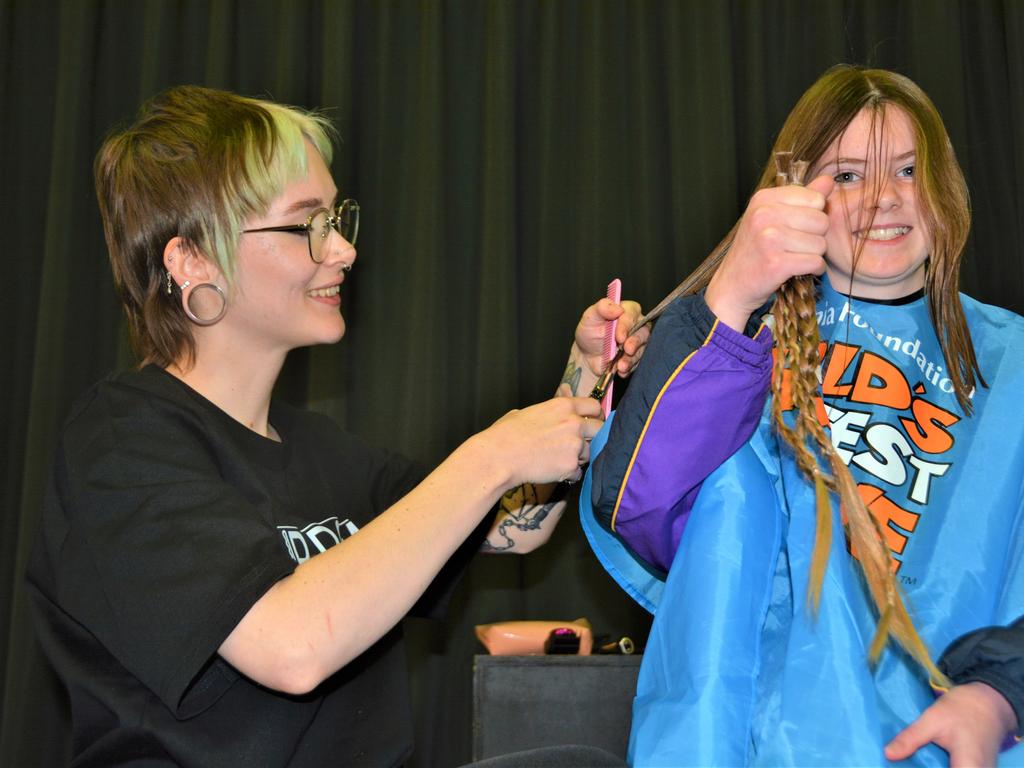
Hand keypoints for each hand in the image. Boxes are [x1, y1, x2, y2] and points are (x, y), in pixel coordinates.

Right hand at [483, 397, 602, 485]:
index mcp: (563, 406)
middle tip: (580, 444)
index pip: (594, 406)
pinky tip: (553, 471)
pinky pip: (578, 472)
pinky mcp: (571, 465)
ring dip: (578, 457)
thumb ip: (548, 413)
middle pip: (600, 429)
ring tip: (556, 459)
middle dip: (593, 437)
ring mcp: (574, 445)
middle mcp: (574, 423)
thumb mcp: (528, 412)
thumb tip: (550, 416)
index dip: (594, 415)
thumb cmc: (506, 434)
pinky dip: (569, 474)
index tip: (592, 421)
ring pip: (589, 453)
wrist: (499, 456)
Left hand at [573, 298, 650, 377]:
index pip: (632, 314)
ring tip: (621, 365)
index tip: (619, 337)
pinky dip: (629, 367)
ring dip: (632, 358)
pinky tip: (620, 370)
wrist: (587, 356)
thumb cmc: (590, 333)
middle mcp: (636, 325)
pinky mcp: (637, 356)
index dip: (626, 325)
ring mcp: (638, 342)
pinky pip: (638, 362)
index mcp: (626, 310)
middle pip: (643, 331)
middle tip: (627, 349)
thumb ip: (601, 308)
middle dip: (635, 342)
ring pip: (643, 348)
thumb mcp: (590, 318)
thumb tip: (617, 308)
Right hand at [705, 174, 833, 330]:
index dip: (813, 215)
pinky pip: (815, 262)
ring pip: (820, 244)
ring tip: (792, 257)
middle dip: (815, 237)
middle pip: (821, 221)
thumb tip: (829, 180)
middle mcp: (764, 215)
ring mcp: (769, 239)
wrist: (732, 285)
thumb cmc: (754, 251)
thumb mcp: (772, 217)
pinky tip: (797, 270)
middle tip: (794, 246)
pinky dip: (812, 269)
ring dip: (813, 255)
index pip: (815, 198)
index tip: (796, 227)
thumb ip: (802, 198)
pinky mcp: (776, 263)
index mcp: (764, 199)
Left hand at [885, 682, 1017, 766]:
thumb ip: (911, 739)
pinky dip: (941, 765)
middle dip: (924, 767)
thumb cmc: (963, 709)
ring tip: (911, 760)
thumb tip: (887, 754)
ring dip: (932, 766)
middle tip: (904, 761)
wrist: (989, 702)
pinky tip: (924, 760)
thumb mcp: (933, 720)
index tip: (905, 765)